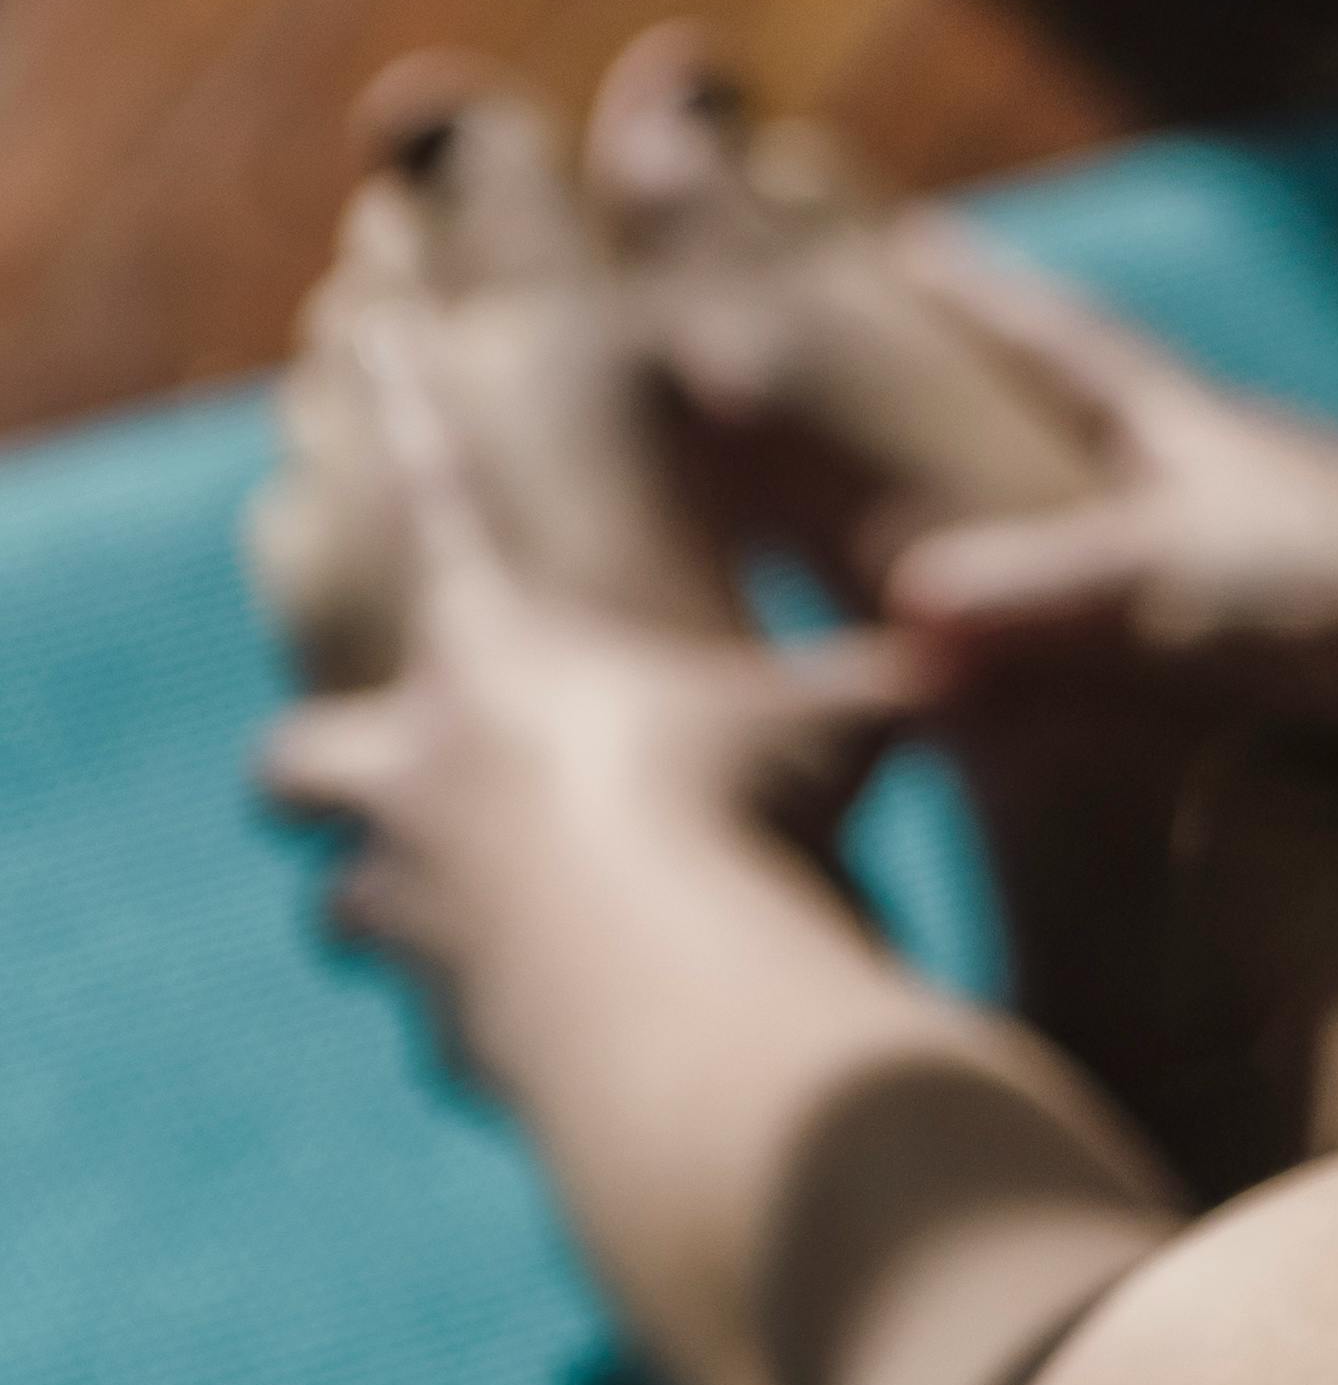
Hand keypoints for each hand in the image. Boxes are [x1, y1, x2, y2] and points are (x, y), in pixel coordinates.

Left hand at [255, 315, 916, 1087]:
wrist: (673, 993)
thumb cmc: (747, 821)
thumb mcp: (841, 728)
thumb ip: (895, 679)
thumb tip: (992, 627)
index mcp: (495, 657)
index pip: (439, 496)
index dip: (409, 408)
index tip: (372, 329)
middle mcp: (415, 779)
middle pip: (298, 766)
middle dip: (321, 776)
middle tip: (360, 784)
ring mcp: (414, 912)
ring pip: (341, 916)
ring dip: (392, 921)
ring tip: (456, 940)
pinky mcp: (447, 1030)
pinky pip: (439, 1039)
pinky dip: (478, 1042)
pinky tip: (547, 1056)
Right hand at [863, 224, 1337, 734]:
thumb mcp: (1169, 580)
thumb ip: (1040, 591)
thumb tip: (907, 606)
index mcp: (1183, 426)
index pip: (1056, 339)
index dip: (978, 300)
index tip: (909, 246)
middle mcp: (1239, 471)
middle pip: (1114, 410)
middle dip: (1034, 389)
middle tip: (963, 364)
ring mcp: (1292, 550)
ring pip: (1173, 509)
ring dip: (1106, 509)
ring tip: (1045, 518)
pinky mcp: (1337, 640)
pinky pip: (1220, 610)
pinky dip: (1168, 619)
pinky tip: (1162, 668)